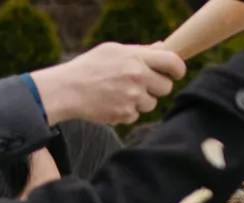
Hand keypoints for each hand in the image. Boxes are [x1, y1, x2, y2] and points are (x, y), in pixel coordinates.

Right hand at [27, 43, 183, 124]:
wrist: (65, 90)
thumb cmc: (89, 67)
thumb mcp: (112, 51)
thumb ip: (141, 51)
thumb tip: (163, 47)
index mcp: (136, 58)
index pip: (173, 62)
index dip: (178, 69)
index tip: (175, 73)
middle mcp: (137, 76)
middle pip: (167, 87)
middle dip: (156, 87)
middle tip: (138, 84)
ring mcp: (133, 96)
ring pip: (152, 103)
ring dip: (140, 100)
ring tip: (118, 92)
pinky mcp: (126, 113)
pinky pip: (137, 114)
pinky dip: (127, 111)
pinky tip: (111, 102)